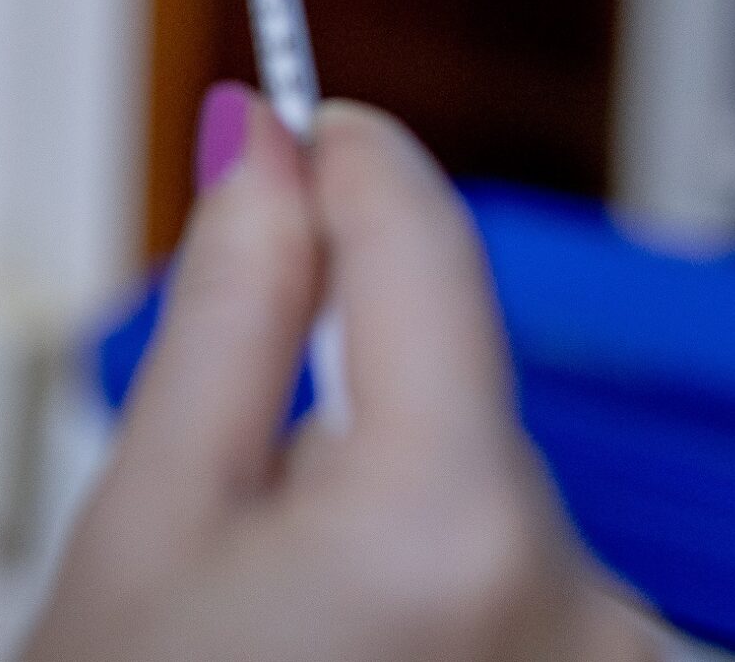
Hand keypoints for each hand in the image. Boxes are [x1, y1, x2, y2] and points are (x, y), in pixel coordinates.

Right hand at [22, 95, 658, 661]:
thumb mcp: (146, 522)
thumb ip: (226, 308)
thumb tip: (267, 136)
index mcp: (447, 523)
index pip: (421, 239)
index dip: (346, 157)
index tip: (294, 125)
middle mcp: (588, 602)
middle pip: (457, 390)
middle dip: (349, 408)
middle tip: (229, 537)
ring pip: (498, 494)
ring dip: (407, 517)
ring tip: (294, 641)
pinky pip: (543, 590)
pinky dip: (459, 598)